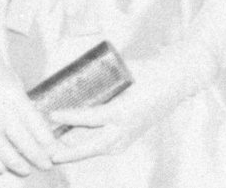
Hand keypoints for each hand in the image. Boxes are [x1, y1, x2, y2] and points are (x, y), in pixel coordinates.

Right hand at [0, 41, 57, 175]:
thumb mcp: (12, 80)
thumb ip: (21, 101)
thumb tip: (34, 123)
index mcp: (14, 94)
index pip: (34, 122)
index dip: (46, 139)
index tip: (57, 149)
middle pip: (21, 137)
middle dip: (36, 154)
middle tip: (48, 164)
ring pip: (0, 146)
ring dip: (15, 161)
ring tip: (27, 170)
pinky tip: (0, 168)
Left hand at [49, 43, 215, 163]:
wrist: (178, 81)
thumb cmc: (152, 71)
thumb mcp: (127, 71)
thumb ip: (103, 76)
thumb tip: (77, 73)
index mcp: (124, 111)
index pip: (91, 118)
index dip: (69, 118)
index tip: (52, 115)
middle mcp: (126, 129)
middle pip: (90, 147)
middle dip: (68, 153)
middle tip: (48, 153)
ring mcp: (129, 136)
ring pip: (96, 149)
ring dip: (76, 151)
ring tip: (55, 148)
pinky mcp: (129, 138)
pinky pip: (104, 146)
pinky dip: (88, 146)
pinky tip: (74, 142)